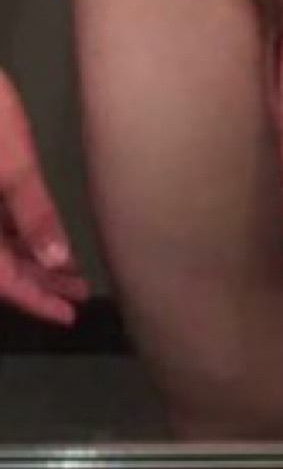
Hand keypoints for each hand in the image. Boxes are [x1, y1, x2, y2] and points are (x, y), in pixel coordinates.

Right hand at [0, 71, 86, 324]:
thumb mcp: (12, 163)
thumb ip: (33, 213)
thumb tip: (58, 261)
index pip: (0, 281)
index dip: (34, 301)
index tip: (68, 315)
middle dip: (37, 285)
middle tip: (78, 294)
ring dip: (30, 265)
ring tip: (71, 274)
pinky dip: (18, 241)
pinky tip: (44, 244)